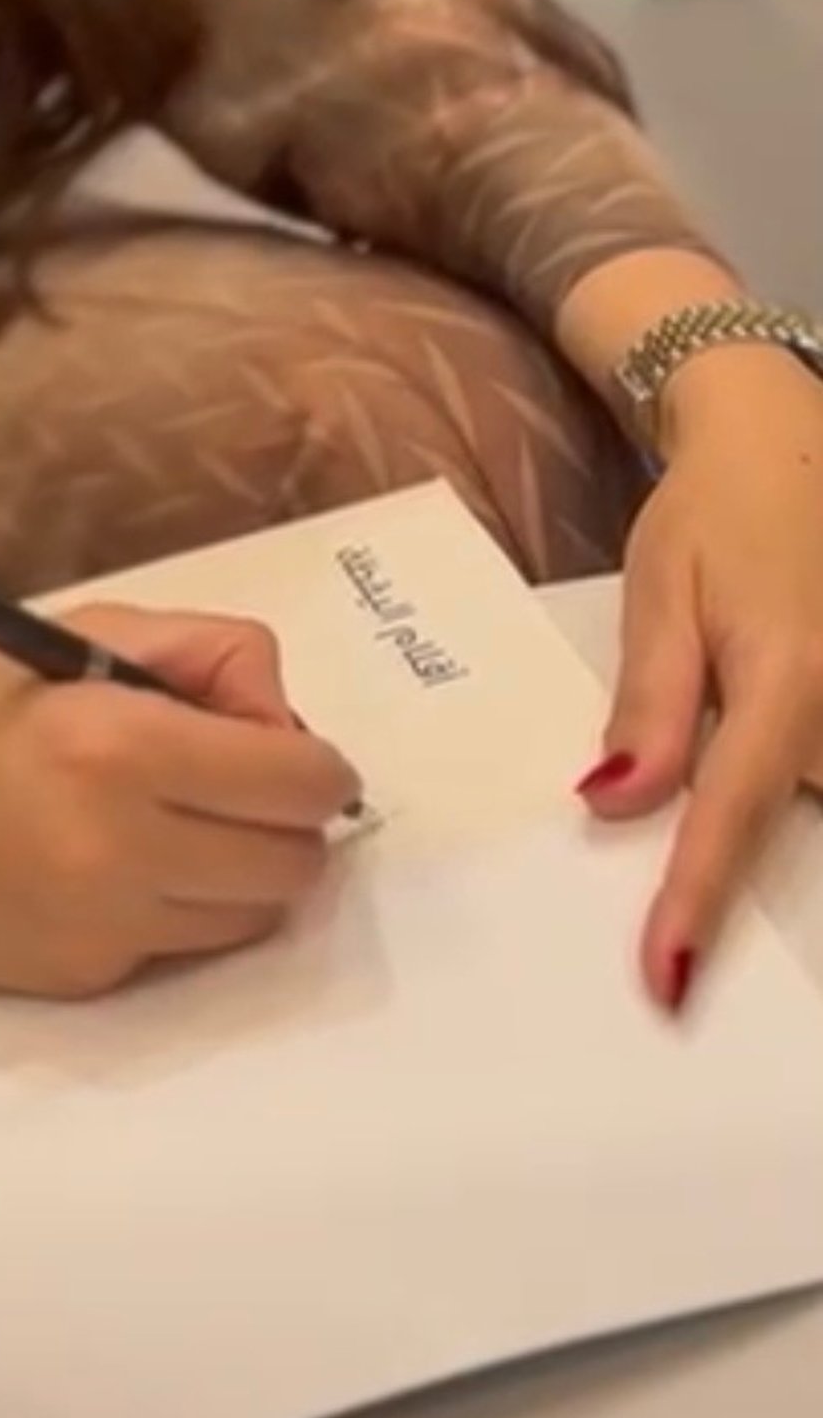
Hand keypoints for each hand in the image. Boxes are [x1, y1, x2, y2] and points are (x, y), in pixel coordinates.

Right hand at [0, 605, 362, 998]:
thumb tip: (285, 721)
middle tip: (235, 786)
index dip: (314, 762)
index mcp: (121, 744)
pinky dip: (177, 908)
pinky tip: (113, 868)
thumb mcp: (76, 635)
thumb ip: (202, 653)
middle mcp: (124, 846)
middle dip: (288, 821)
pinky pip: (185, 948)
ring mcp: (107, 927)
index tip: (281, 748)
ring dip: (242, 872)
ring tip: (177, 827)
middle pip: (296, 862)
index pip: (300, 780)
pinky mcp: (87, 981)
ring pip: (257, 917)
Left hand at [580, 349, 822, 1009]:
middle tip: (673, 953)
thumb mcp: (664, 588)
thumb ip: (650, 702)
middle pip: (801, 831)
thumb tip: (615, 803)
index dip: (698, 899)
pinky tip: (766, 821)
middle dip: (746, 887)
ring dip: (781, 851)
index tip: (668, 979)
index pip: (731, 812)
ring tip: (689, 902)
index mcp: (786, 678)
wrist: (792, 438)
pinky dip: (801, 803)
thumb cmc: (718, 511)